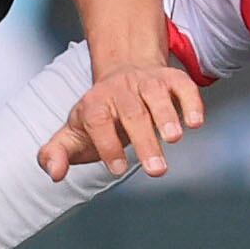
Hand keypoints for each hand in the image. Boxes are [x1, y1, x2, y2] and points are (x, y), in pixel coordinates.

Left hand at [37, 57, 202, 181]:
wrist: (123, 74)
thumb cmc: (99, 116)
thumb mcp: (72, 134)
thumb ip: (55, 155)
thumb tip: (54, 174)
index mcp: (94, 104)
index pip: (97, 121)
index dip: (106, 144)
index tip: (116, 168)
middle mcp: (121, 90)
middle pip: (131, 112)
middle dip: (144, 140)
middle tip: (156, 171)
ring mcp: (148, 82)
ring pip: (156, 95)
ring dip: (166, 116)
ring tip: (173, 139)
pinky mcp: (172, 79)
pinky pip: (183, 85)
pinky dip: (191, 101)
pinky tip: (195, 122)